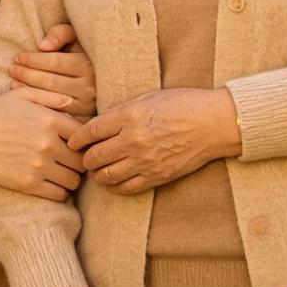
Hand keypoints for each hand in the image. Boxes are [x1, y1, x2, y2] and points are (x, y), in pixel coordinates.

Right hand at [0, 88, 86, 200]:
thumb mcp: (23, 95)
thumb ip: (51, 97)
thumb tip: (72, 103)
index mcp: (50, 120)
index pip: (83, 137)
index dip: (81, 142)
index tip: (74, 145)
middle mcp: (48, 144)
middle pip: (81, 161)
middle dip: (78, 162)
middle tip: (70, 162)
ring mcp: (39, 166)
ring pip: (73, 181)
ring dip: (70, 178)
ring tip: (61, 174)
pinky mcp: (29, 184)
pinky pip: (59, 195)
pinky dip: (59, 191)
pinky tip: (51, 184)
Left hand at [8, 21, 95, 116]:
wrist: (105, 78)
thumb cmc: (85, 53)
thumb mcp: (77, 37)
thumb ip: (61, 34)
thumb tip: (42, 46)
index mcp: (89, 65)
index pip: (55, 62)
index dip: (34, 59)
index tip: (18, 57)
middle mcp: (90, 87)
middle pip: (51, 81)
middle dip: (27, 74)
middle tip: (12, 69)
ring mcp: (87, 106)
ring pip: (51, 97)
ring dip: (28, 89)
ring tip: (13, 82)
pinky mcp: (82, 119)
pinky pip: (56, 112)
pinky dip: (38, 105)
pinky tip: (25, 99)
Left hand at [68, 87, 240, 193]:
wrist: (213, 123)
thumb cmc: (183, 104)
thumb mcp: (148, 97)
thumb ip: (121, 110)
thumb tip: (98, 123)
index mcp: (129, 115)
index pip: (90, 131)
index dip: (76, 139)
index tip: (73, 142)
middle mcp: (133, 140)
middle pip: (93, 156)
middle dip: (84, 158)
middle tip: (85, 157)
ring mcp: (144, 161)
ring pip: (106, 176)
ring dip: (97, 174)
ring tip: (98, 169)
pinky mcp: (156, 176)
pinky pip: (126, 188)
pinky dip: (115, 186)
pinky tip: (115, 180)